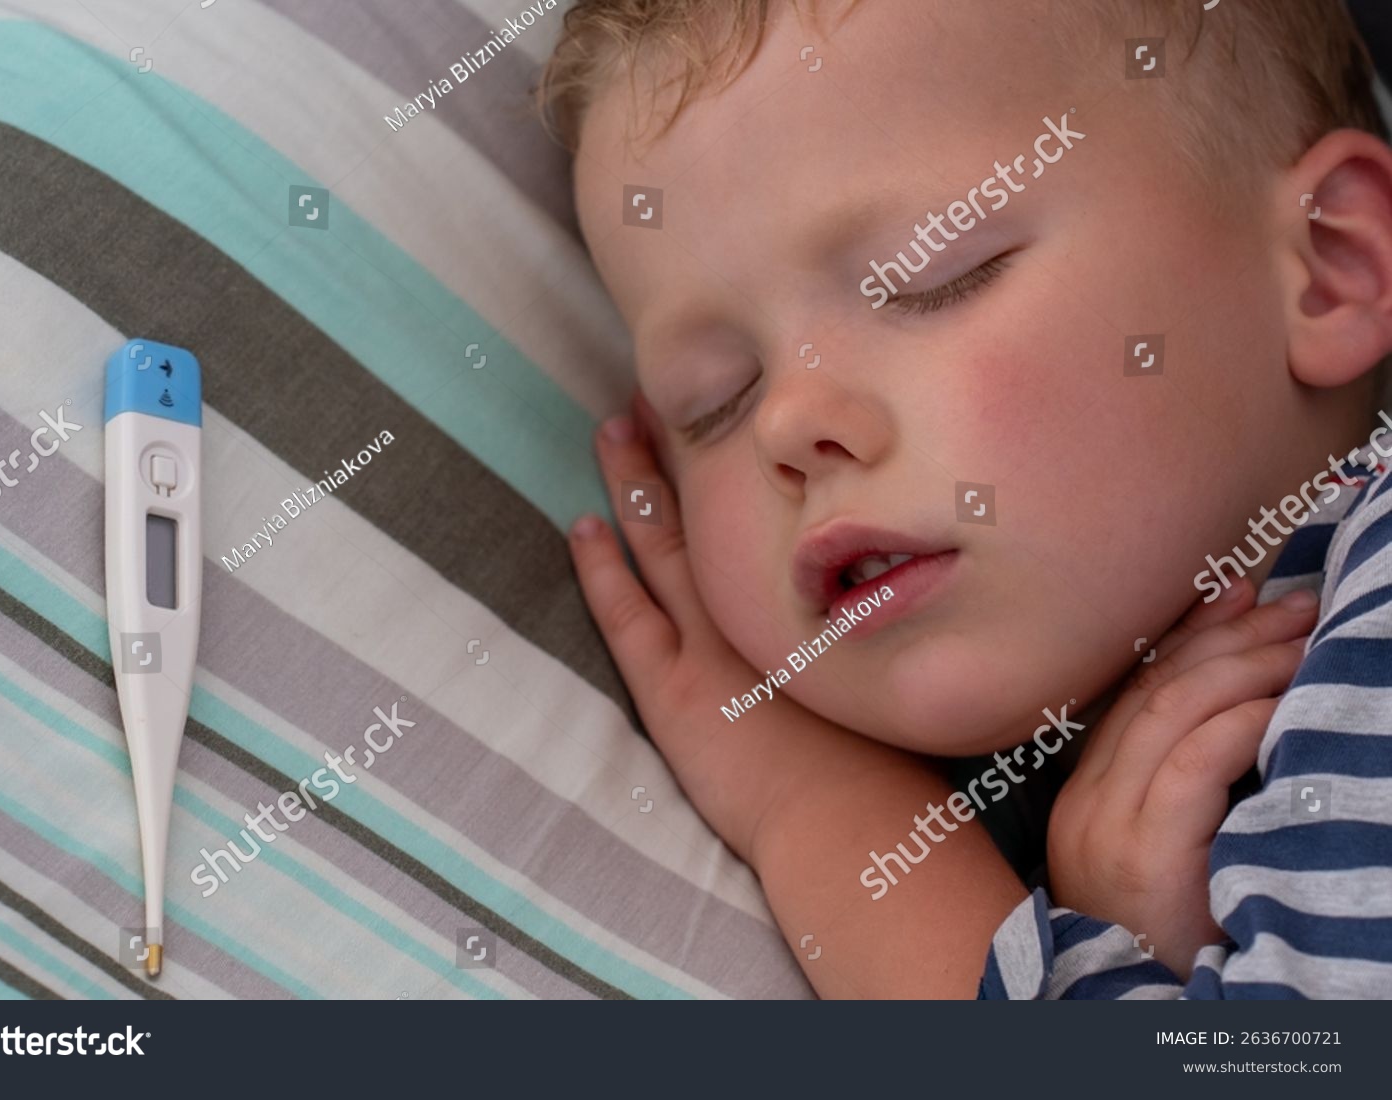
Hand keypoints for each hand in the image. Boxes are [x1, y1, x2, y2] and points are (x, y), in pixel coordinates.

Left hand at [568, 398, 1028, 999]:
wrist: (852, 823)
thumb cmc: (886, 769)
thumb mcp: (894, 682)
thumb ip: (893, 631)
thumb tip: (911, 587)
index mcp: (814, 602)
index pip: (771, 513)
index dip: (743, 461)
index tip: (731, 410)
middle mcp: (762, 606)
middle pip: (712, 507)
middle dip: (682, 446)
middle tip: (657, 390)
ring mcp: (711, 644)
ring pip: (662, 542)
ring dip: (635, 482)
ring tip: (613, 428)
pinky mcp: (672, 688)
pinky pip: (625, 612)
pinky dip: (601, 569)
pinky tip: (581, 527)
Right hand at [1046, 579, 1317, 977]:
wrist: (1134, 1012)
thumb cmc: (1167, 940)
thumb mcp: (1163, 854)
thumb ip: (1178, 788)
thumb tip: (1239, 714)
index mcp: (1084, 795)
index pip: (1133, 691)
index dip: (1188, 636)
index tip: (1239, 595)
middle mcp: (1085, 798)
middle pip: (1153, 687)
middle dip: (1228, 635)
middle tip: (1292, 603)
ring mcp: (1106, 821)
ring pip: (1171, 711)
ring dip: (1244, 664)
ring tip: (1301, 638)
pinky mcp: (1141, 849)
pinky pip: (1193, 762)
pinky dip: (1241, 719)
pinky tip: (1281, 699)